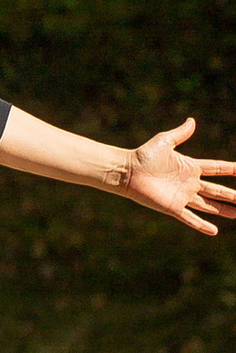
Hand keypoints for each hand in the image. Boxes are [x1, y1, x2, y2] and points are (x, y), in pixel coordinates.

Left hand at [120, 119, 235, 238]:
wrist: (127, 171)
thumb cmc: (143, 155)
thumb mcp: (165, 141)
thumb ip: (180, 133)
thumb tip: (192, 120)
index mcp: (190, 167)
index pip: (216, 168)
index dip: (230, 169)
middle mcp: (189, 183)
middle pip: (217, 190)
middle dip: (232, 195)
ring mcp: (182, 196)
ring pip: (209, 206)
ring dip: (224, 210)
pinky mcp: (173, 207)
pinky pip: (190, 218)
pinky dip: (201, 225)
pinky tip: (214, 231)